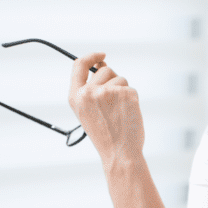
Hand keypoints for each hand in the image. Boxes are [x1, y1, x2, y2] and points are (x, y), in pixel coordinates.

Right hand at [68, 52, 144, 166]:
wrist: (119, 152)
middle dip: (112, 80)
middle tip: (113, 103)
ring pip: (120, 79)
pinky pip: (131, 88)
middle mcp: (89, 92)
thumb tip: (103, 63)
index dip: (91, 57)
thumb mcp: (88, 111)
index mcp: (76, 97)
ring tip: (119, 112)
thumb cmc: (105, 134)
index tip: (101, 55)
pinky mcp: (125, 93)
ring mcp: (108, 91)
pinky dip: (132, 99)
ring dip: (123, 91)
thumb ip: (91, 87)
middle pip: (105, 70)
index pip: (79, 65)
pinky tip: (127, 114)